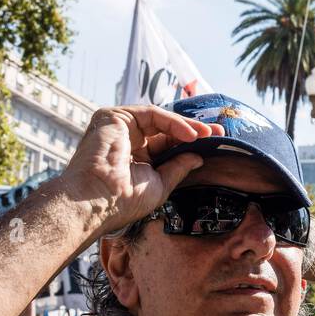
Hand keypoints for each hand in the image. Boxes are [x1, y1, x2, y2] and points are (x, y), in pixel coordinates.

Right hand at [60, 105, 222, 235]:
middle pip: (165, 129)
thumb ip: (178, 168)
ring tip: (207, 134)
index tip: (215, 142)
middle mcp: (126, 141)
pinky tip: (190, 134)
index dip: (190, 142)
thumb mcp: (159, 184)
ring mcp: (118, 128)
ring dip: (186, 126)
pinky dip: (173, 122)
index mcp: (135, 158)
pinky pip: (150, 114)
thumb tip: (198, 157)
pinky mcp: (112, 116)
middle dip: (193, 130)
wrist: (96, 201)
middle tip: (218, 132)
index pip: (166, 144)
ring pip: (159, 119)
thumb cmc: (123, 201)